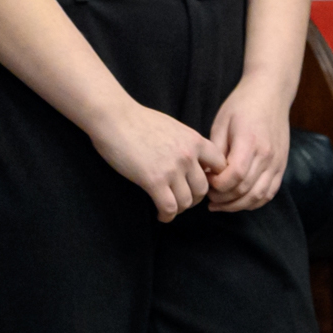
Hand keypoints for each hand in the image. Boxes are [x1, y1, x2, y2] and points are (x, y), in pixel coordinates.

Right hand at [89, 98, 224, 221]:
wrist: (112, 116)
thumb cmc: (136, 119)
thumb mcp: (171, 127)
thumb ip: (185, 144)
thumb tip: (191, 160)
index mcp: (194, 140)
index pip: (220, 166)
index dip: (212, 178)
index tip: (198, 182)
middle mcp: (188, 156)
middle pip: (203, 189)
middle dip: (193, 198)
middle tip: (181, 199)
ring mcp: (172, 169)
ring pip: (187, 201)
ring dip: (179, 208)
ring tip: (169, 208)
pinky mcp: (154, 180)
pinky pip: (169, 207)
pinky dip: (166, 215)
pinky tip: (160, 215)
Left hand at [206, 75, 293, 211]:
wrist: (270, 95)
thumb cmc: (241, 106)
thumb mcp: (221, 123)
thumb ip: (216, 150)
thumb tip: (207, 173)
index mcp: (250, 143)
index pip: (234, 175)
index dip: (217, 185)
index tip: (204, 181)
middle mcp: (267, 156)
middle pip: (246, 189)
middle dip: (224, 198)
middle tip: (207, 197)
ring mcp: (278, 163)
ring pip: (259, 196)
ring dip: (238, 205)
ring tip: (220, 204)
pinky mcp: (282, 166)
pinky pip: (270, 192)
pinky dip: (254, 202)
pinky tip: (239, 202)